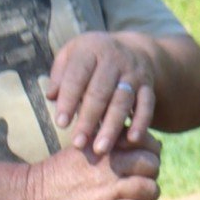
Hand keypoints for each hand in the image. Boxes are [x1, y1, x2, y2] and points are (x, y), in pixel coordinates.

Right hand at [26, 134, 162, 199]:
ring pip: (148, 187)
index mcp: (102, 143)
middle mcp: (107, 162)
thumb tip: (135, 144)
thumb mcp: (81, 148)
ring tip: (146, 198)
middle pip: (150, 163)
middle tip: (145, 179)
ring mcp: (107, 186)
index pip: (142, 139)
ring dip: (151, 194)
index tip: (147, 156)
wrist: (33, 195)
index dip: (151, 149)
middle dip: (153, 172)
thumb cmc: (58, 173)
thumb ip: (106, 144)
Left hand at [46, 32, 156, 155]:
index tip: (60, 124)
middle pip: (100, 92)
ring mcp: (133, 73)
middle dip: (88, 120)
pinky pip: (147, 106)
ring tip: (100, 149)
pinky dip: (141, 123)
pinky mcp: (148, 87)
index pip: (77, 76)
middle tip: (78, 144)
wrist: (134, 50)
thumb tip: (50, 97)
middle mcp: (114, 59)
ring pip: (122, 102)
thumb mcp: (73, 54)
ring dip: (111, 127)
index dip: (68, 100)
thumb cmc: (93, 59)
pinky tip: (133, 140)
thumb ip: (60, 74)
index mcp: (90, 50)